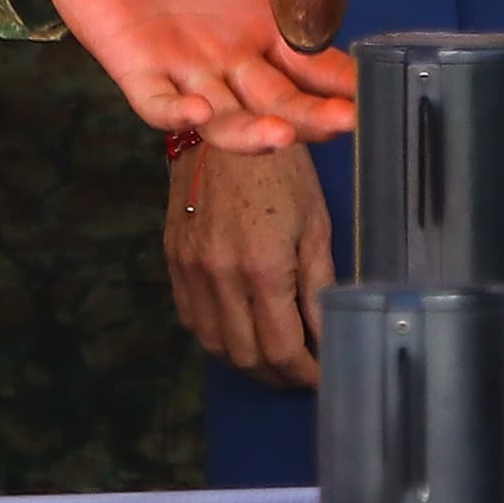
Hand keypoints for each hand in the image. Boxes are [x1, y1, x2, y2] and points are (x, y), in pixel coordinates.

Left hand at [1, 0, 362, 151]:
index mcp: (264, 19)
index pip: (314, 63)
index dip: (342, 81)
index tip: (374, 89)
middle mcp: (232, 54)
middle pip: (280, 101)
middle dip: (313, 117)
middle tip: (345, 120)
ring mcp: (185, 66)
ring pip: (226, 117)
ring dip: (253, 132)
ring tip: (282, 133)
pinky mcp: (137, 68)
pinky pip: (157, 103)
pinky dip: (177, 112)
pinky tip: (198, 109)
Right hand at [169, 139, 334, 387]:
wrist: (222, 126)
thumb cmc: (279, 168)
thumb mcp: (315, 223)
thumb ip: (319, 286)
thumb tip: (328, 335)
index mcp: (262, 270)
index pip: (283, 349)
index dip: (305, 373)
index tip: (322, 376)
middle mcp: (220, 279)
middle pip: (248, 358)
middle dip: (279, 376)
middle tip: (302, 373)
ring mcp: (191, 272)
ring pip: (216, 347)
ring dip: (247, 362)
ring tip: (275, 359)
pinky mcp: (175, 261)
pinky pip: (192, 319)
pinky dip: (218, 337)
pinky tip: (240, 331)